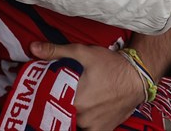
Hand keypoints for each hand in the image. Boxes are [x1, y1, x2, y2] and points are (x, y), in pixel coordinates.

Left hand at [29, 42, 145, 129]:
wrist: (137, 77)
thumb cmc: (110, 64)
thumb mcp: (81, 52)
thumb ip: (55, 52)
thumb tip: (33, 48)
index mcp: (75, 101)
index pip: (50, 103)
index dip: (45, 97)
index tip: (44, 91)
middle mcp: (83, 118)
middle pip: (61, 112)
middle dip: (57, 103)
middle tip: (60, 92)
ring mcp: (93, 126)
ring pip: (72, 121)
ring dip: (70, 112)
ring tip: (75, 99)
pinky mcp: (102, 130)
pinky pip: (85, 129)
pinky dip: (82, 122)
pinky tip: (84, 109)